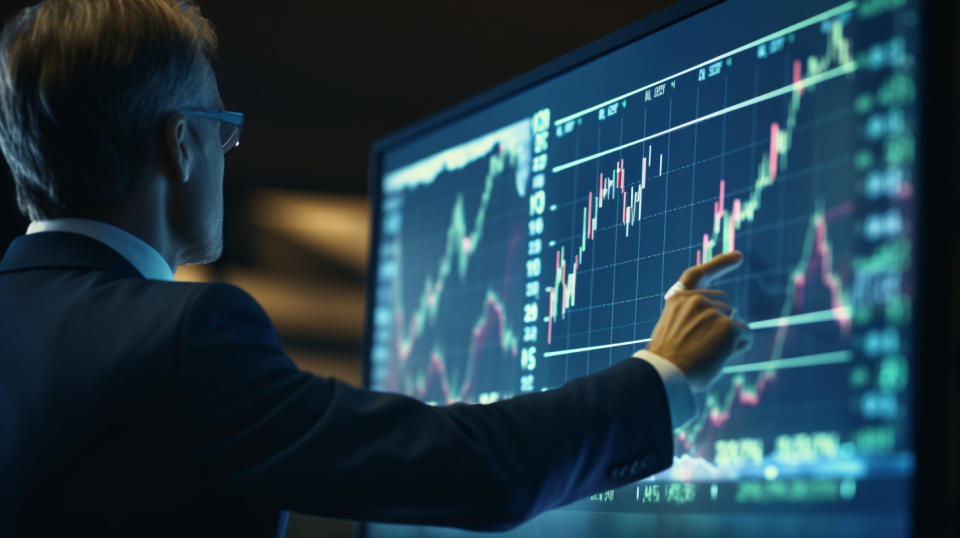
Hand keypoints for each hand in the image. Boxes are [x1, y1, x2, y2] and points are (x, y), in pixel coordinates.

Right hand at [647, 251, 747, 390]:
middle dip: (721, 325)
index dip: (719, 264)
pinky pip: (746, 335)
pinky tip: (721, 358)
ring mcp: (714, 311)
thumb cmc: (668, 363)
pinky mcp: (729, 326)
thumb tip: (726, 323)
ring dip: (728, 339)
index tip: (739, 257)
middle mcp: (696, 299)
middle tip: (703, 348)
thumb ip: (691, 319)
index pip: (698, 274)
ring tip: (707, 355)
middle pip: (724, 307)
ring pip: (735, 322)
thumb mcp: (672, 332)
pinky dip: (738, 347)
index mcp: (677, 299)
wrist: (665, 375)